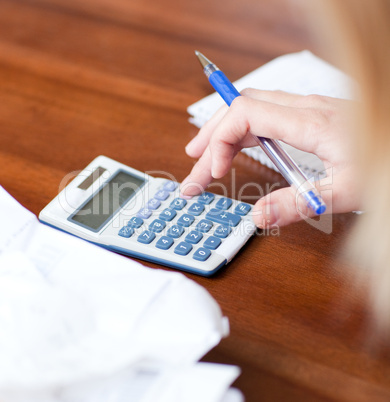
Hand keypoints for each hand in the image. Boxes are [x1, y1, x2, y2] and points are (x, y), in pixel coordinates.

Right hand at [180, 89, 360, 227]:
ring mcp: (307, 109)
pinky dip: (243, 131)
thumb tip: (257, 216)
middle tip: (193, 168)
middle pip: (241, 108)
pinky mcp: (311, 116)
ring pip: (251, 109)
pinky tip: (238, 147)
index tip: (213, 172)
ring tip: (203, 156)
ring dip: (223, 132)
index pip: (245, 113)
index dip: (220, 140)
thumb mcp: (347, 191)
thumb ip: (299, 204)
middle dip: (211, 137)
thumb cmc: (387, 162)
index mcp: (310, 121)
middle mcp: (304, 108)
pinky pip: (265, 114)